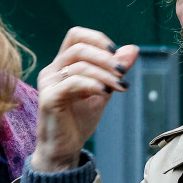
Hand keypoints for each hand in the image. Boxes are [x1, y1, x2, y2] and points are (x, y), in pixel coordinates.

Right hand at [32, 26, 138, 170]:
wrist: (66, 147)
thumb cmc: (81, 118)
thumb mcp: (104, 90)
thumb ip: (116, 71)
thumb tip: (133, 48)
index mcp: (64, 64)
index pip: (76, 35)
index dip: (98, 39)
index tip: (117, 54)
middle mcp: (52, 70)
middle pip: (78, 47)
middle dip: (106, 58)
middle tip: (123, 73)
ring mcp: (49, 84)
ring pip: (78, 65)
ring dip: (105, 74)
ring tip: (120, 87)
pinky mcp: (49, 99)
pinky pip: (72, 83)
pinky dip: (93, 84)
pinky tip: (105, 92)